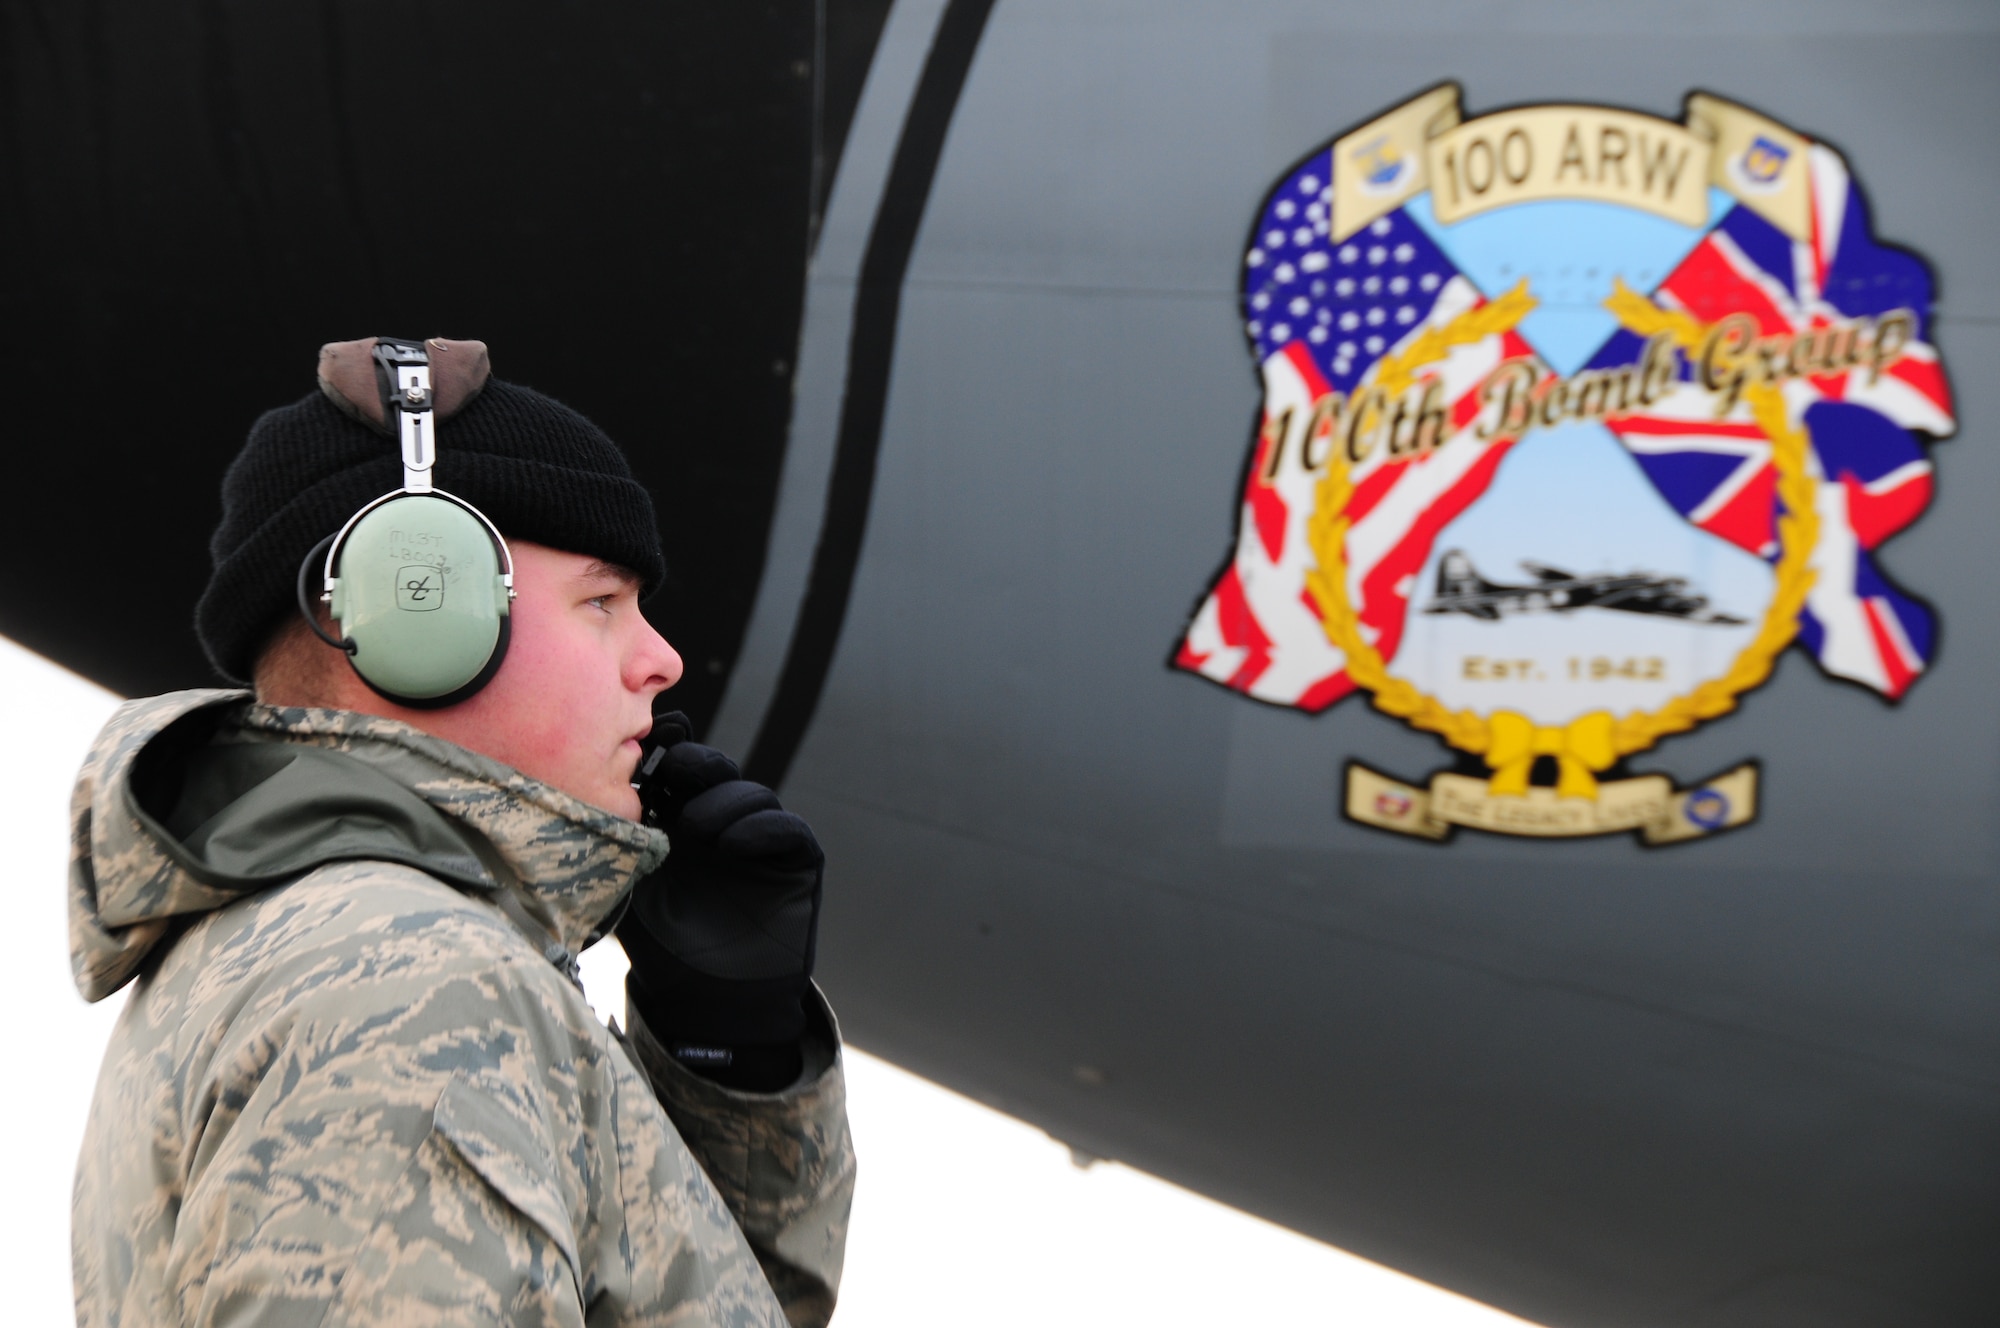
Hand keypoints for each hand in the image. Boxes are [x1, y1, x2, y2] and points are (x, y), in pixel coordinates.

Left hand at [618, 714, 823, 1075]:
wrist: (707, 1002)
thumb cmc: (661, 948)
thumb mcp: (629, 887)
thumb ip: (621, 841)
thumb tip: (597, 789)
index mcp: (681, 821)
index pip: (680, 768)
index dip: (669, 747)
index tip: (651, 738)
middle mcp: (723, 824)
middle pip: (717, 770)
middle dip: (696, 765)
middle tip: (673, 774)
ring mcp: (762, 841)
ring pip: (752, 794)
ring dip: (724, 802)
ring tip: (697, 831)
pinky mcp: (796, 863)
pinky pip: (789, 829)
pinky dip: (763, 828)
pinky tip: (733, 844)